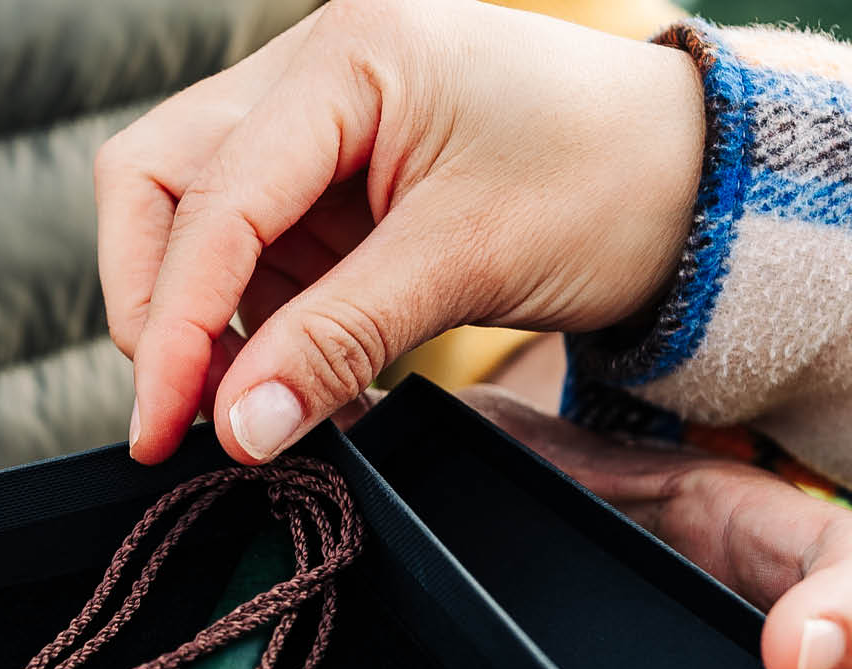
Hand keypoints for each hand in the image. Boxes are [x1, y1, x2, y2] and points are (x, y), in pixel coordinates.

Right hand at [96, 0, 703, 464]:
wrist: (695, 178)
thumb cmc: (608, 183)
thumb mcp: (467, 263)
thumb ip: (335, 342)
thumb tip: (236, 430)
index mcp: (349, 55)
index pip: (213, 198)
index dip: (172, 323)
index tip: (162, 426)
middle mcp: (312, 68)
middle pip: (159, 179)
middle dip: (156, 301)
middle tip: (181, 411)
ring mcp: (315, 117)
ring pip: (190, 214)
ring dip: (202, 318)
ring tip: (256, 406)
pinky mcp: (329, 172)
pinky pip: (250, 246)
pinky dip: (253, 318)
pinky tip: (291, 376)